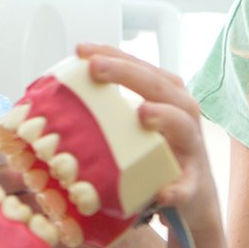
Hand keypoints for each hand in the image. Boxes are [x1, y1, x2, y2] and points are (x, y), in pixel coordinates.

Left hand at [73, 42, 219, 223]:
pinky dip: (177, 189)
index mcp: (165, 96)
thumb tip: (55, 101)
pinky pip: (186, 186)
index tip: (81, 50)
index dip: (112, 55)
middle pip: (159, 87)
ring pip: (183, 126)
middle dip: (127, 74)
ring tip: (144, 113)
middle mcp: (182, 114)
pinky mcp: (193, 183)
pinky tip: (164, 193)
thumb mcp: (135, 126)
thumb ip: (109, 111)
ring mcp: (190, 148)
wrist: (191, 197)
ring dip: (165, 117)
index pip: (139, 67)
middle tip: (96, 68)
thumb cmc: (157, 154)